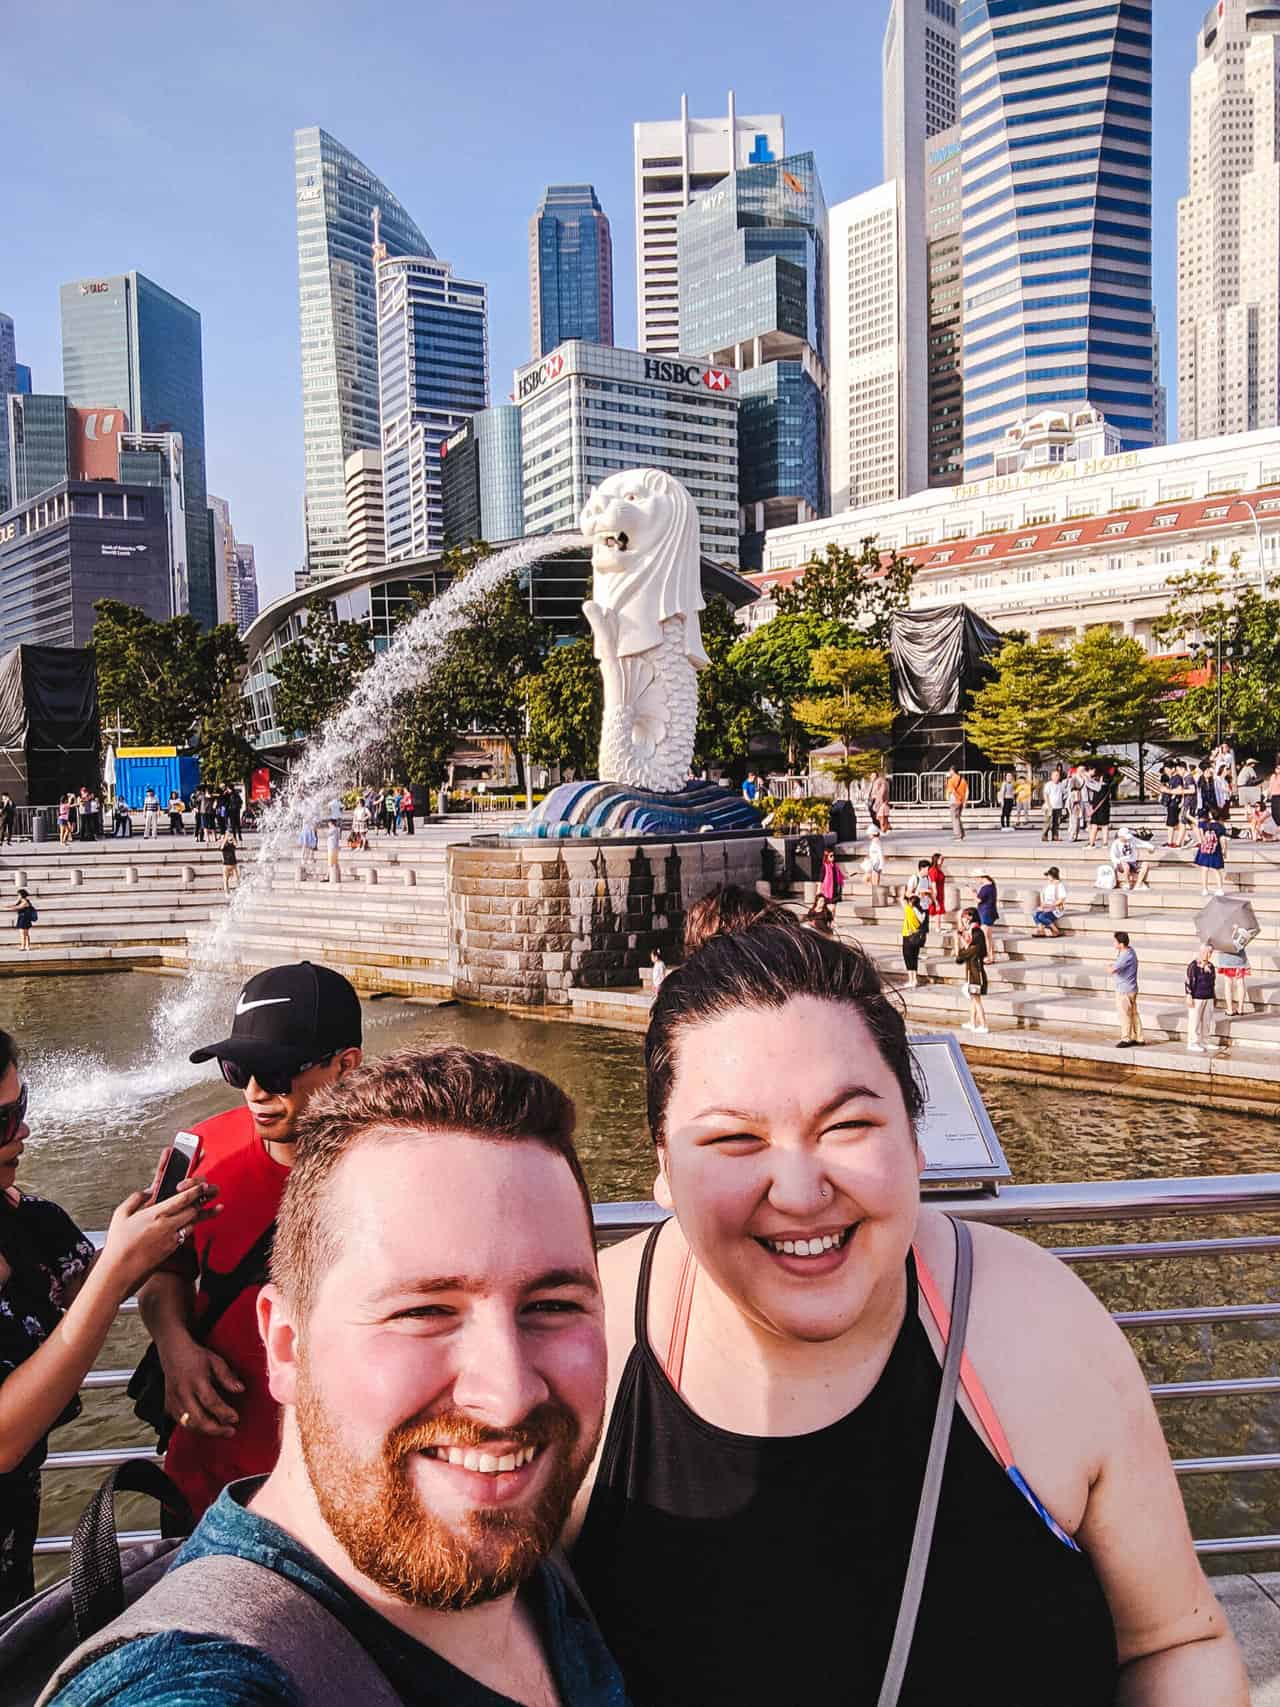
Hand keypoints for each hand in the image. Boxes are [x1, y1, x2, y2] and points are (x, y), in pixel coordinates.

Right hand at [99, 1177, 219, 1300]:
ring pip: (194, 1222)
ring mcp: (172, 1238)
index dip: (196, 1190)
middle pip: (194, 1210)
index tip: (203, 1185)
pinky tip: (194, 1223)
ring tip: (217, 1207)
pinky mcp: (172, 1249)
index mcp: (156, 1214)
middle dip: (204, 1200)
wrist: (120, 1271)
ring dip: (204, 1214)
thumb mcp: (121, 1214)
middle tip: (212, 1192)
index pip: (182, 1199)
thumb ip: (136, 1199)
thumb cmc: (118, 1244)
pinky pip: (186, 1234)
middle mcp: (167, 1225)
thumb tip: (147, 1191)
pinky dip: (191, 1226)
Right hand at [161, 1336, 243, 1436]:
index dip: (224, 1413)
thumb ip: (227, 1376)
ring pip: (189, 1424)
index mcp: (196, 1380)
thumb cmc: (196, 1357)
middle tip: (231, 1431)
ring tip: (222, 1430)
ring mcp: (173, 1401)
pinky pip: (181, 1423)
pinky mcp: (168, 1406)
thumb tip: (240, 1389)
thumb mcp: (215, 1361)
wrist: (173, 1352)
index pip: (211, 1402)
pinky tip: (207, 1427)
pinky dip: (195, 1428)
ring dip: (206, 1431)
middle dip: (216, 1429)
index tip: (236, 1418)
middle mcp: (183, 1392)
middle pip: (198, 1419)